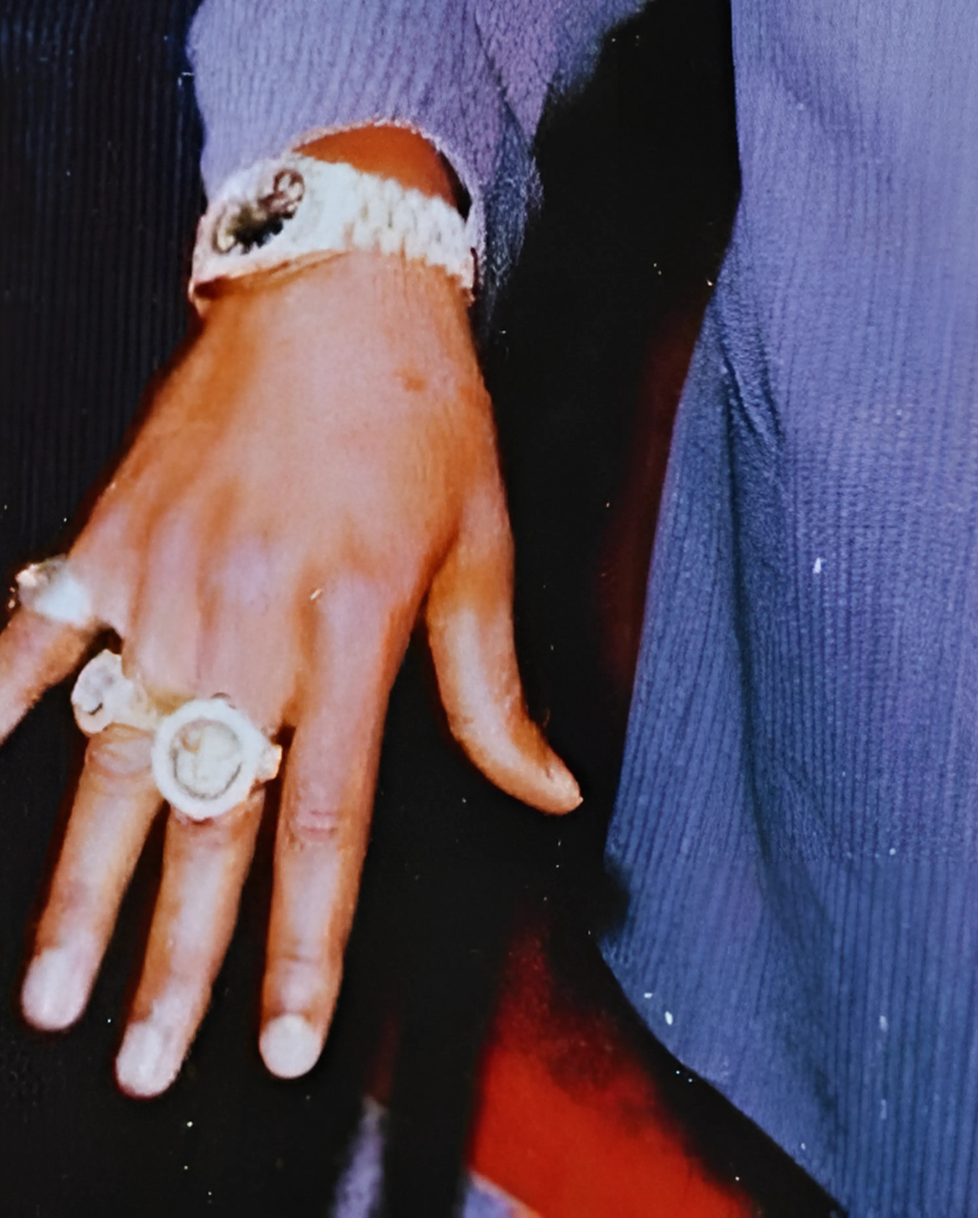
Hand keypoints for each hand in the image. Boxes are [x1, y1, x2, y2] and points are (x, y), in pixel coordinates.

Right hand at [0, 158, 577, 1095]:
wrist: (342, 288)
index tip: (286, 1046)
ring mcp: (164, 580)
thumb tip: (554, 796)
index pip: (328, 828)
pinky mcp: (107, 534)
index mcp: (357, 631)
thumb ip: (495, 692)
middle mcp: (252, 622)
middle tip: (143, 1062)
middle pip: (209, 821)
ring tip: (51, 993)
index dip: (306, 949)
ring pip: (108, 762)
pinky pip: (33, 633)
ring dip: (77, 884)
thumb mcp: (484, 549)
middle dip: (179, 957)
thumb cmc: (429, 420)